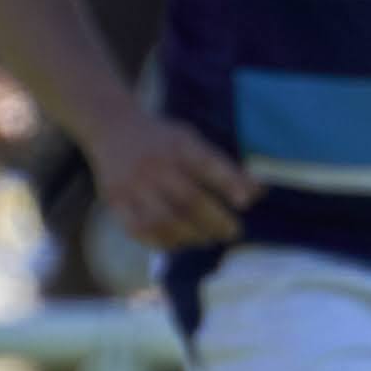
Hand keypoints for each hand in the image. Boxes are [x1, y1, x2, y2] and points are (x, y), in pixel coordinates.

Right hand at [86, 113, 258, 249]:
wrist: (111, 128)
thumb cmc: (163, 140)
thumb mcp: (193, 140)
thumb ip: (223, 166)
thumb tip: (259, 193)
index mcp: (179, 144)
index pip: (208, 164)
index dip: (229, 184)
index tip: (246, 203)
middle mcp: (155, 164)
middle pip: (188, 199)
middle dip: (215, 221)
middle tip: (232, 231)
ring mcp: (132, 184)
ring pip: (163, 220)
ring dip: (191, 236)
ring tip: (207, 238)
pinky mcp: (115, 200)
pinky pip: (138, 229)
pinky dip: (162, 241)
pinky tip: (178, 242)